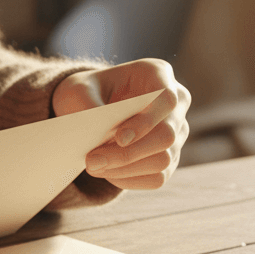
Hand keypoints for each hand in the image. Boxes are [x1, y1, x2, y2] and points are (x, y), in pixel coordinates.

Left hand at [51, 59, 189, 189]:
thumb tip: (101, 137)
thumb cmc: (87, 92)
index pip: (166, 99)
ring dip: (126, 169)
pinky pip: (158, 177)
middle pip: (168, 135)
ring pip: (164, 159)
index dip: (147, 121)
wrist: (89, 108)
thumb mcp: (78, 90)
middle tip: (92, 160)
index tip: (119, 139)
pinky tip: (107, 172)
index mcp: (157, 74)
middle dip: (130, 153)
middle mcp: (175, 103)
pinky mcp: (170, 157)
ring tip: (94, 166)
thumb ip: (88, 107)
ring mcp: (177, 132)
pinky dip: (130, 179)